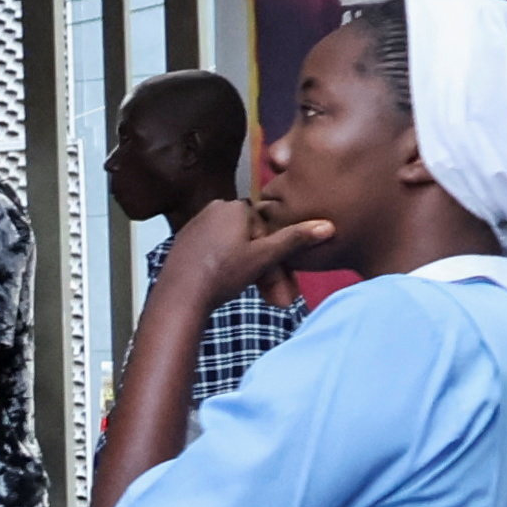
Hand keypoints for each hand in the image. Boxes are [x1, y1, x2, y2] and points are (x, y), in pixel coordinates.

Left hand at [157, 204, 335, 307]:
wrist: (178, 297)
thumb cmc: (221, 274)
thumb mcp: (264, 257)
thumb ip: (294, 239)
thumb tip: (328, 226)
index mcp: (234, 207)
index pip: (268, 228)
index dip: (278, 257)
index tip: (286, 283)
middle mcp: (214, 210)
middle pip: (251, 241)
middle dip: (266, 271)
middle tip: (278, 300)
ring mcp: (197, 226)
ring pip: (235, 249)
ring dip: (251, 273)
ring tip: (261, 297)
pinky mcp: (186, 243)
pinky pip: (216, 253)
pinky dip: (228, 269)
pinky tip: (229, 287)